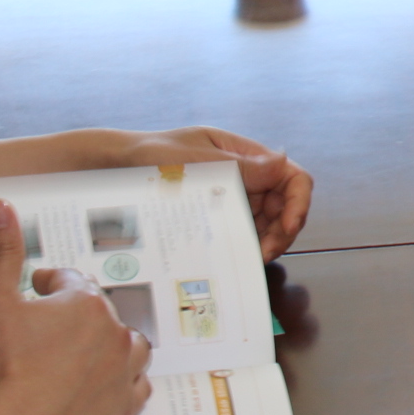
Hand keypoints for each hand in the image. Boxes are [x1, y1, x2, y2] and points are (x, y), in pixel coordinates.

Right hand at [0, 199, 150, 414]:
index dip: (49, 282)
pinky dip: (124, 383)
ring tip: (88, 351)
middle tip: (54, 324)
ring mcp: (125, 372)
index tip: (37, 284)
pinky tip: (109, 386)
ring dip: (111, 345)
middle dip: (77, 315)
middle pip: (100, 313)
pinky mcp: (126, 409)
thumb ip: (1, 251)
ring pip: (129, 347)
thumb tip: (0, 205)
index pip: (70, 281)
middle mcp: (114, 333)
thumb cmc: (3, 374)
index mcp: (84, 304)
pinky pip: (136, 387)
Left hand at [109, 128, 312, 259]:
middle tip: (262, 254)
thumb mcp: (192, 159)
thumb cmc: (149, 155)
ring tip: (251, 259)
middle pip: (285, 206)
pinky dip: (246, 246)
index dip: (298, 202)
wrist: (115, 169)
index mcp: (244, 155)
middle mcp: (245, 176)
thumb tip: (282, 164)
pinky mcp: (218, 216)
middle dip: (282, 231)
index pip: (292, 176)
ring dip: (266, 242)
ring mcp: (232, 198)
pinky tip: (236, 258)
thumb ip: (237, 166)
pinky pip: (243, 232)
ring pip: (268, 224)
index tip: (286, 227)